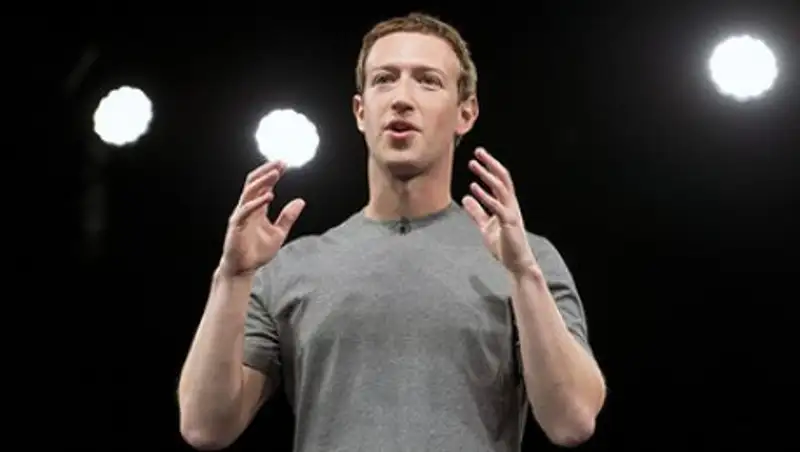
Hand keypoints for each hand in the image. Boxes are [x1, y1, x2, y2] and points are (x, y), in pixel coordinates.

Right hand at [219, 160, 305, 277]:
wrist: (243, 269)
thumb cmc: (257, 252)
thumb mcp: (279, 233)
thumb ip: (288, 217)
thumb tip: (301, 201)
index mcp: (257, 208)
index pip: (264, 185)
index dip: (273, 174)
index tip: (284, 164)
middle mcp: (247, 208)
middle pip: (254, 182)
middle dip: (267, 171)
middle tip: (281, 162)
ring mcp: (240, 215)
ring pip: (249, 191)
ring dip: (263, 181)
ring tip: (276, 173)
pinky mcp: (236, 225)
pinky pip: (245, 210)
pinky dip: (257, 202)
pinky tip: (269, 196)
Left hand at [462, 148, 538, 275]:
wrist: (516, 263)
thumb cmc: (504, 245)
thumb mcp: (485, 226)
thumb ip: (476, 212)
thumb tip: (466, 197)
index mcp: (506, 204)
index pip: (499, 181)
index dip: (490, 167)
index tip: (479, 156)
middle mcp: (511, 204)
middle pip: (502, 179)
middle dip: (490, 164)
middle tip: (478, 151)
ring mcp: (511, 212)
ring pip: (500, 188)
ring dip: (486, 175)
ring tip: (473, 165)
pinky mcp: (508, 223)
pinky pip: (496, 206)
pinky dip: (485, 196)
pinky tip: (473, 188)